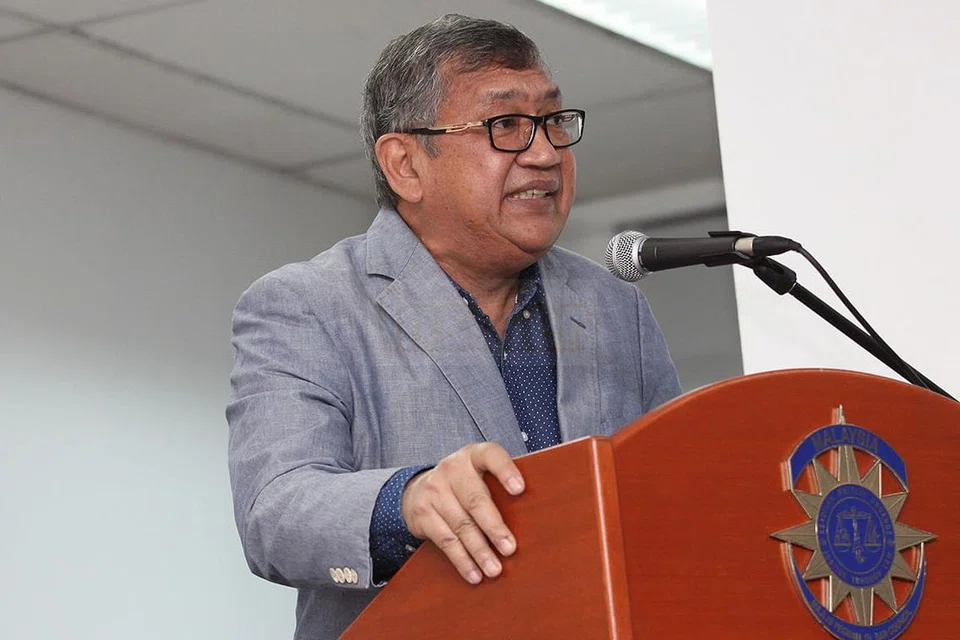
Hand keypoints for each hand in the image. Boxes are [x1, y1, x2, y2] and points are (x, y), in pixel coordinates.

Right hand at [400, 442, 523, 583]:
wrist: (418, 489)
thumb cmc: (464, 484)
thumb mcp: (479, 473)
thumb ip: (499, 485)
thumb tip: (536, 515)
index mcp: (473, 455)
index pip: (491, 456)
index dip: (505, 471)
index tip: (520, 490)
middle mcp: (452, 469)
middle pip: (475, 500)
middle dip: (494, 527)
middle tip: (510, 548)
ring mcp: (434, 490)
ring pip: (461, 525)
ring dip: (480, 551)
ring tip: (495, 569)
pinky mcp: (423, 514)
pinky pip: (446, 541)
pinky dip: (462, 560)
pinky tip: (474, 574)